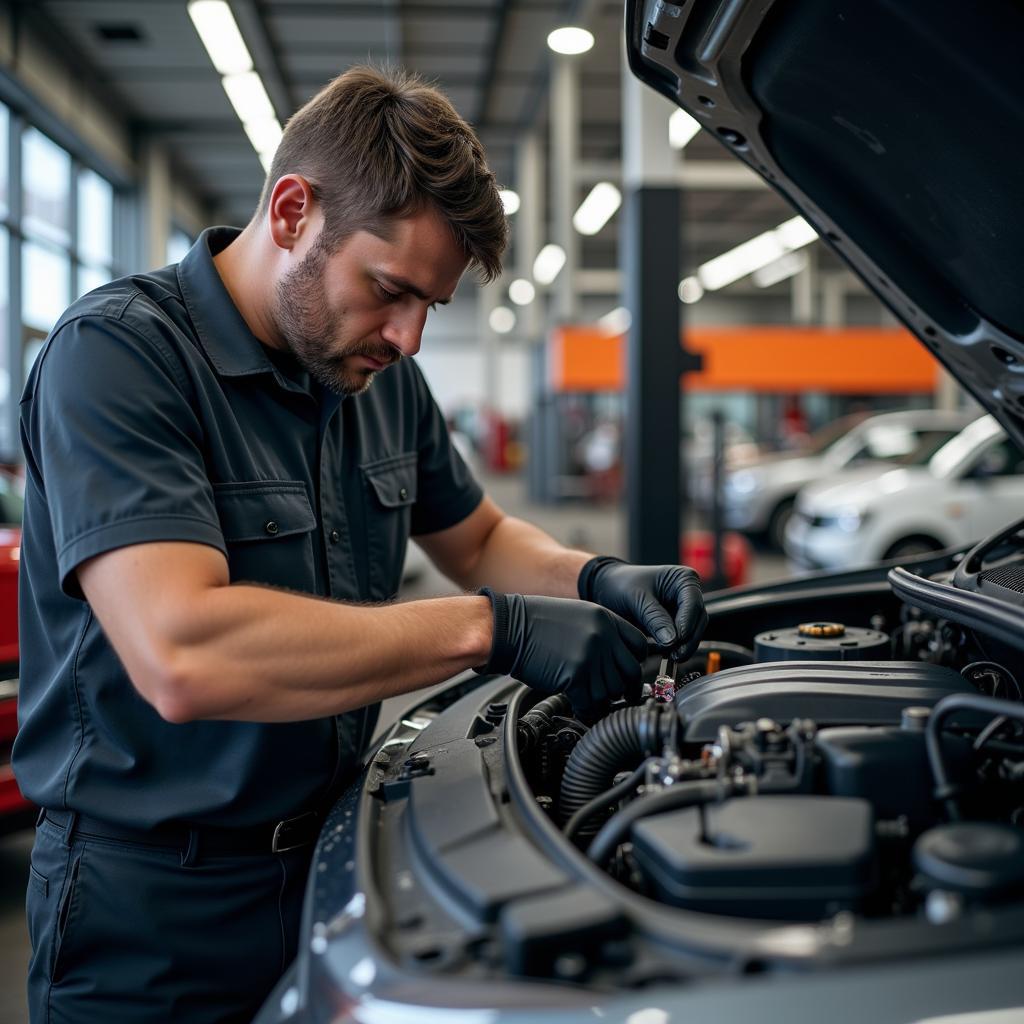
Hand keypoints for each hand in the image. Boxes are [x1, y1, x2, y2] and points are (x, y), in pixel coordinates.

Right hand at [476, 589, 647, 715]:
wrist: (508, 628)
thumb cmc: (535, 623)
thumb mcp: (577, 616)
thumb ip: (601, 634)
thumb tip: (615, 660)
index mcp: (605, 619)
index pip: (638, 646)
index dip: (635, 664)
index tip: (630, 675)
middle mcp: (602, 636)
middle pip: (629, 673)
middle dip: (625, 689)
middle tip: (621, 697)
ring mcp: (590, 656)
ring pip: (610, 692)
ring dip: (601, 700)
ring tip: (590, 700)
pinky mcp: (575, 676)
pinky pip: (591, 703)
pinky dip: (586, 710)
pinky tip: (579, 706)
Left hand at [578, 557, 707, 661]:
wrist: (607, 589)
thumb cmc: (621, 585)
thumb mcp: (636, 598)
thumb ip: (654, 618)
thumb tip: (672, 640)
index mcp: (684, 579)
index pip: (693, 604)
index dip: (687, 624)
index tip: (676, 640)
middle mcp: (689, 594)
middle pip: (698, 621)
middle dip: (687, 640)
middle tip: (675, 655)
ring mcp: (684, 611)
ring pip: (692, 633)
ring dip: (682, 647)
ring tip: (667, 656)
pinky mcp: (676, 625)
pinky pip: (681, 640)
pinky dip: (674, 648)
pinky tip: (662, 653)